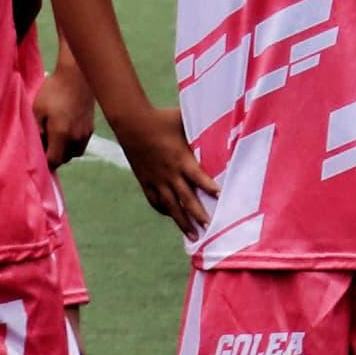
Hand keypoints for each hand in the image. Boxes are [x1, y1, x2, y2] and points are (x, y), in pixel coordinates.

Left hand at [33, 62, 96, 170]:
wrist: (77, 77)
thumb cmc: (53, 91)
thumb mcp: (37, 109)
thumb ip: (36, 130)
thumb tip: (36, 146)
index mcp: (61, 134)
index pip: (54, 161)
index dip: (44, 163)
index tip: (36, 157)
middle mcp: (76, 138)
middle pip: (64, 159)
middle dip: (53, 156)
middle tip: (43, 145)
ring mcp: (85, 134)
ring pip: (74, 153)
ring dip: (64, 151)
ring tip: (55, 139)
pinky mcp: (91, 128)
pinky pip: (80, 145)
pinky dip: (72, 144)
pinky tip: (66, 132)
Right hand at [107, 105, 217, 236]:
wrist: (131, 123)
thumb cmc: (162, 118)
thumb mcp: (184, 121)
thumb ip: (202, 127)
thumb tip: (224, 120)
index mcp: (180, 158)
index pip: (198, 177)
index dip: (209, 187)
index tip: (221, 197)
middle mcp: (168, 173)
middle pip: (186, 198)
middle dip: (198, 214)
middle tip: (211, 227)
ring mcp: (155, 178)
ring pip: (170, 205)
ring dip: (182, 221)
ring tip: (194, 236)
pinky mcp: (145, 180)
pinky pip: (154, 200)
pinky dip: (164, 210)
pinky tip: (172, 216)